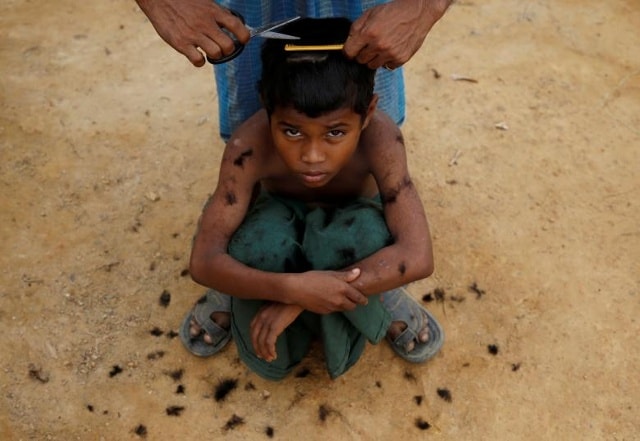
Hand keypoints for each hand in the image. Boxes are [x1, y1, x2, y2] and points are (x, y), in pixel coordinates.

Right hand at [135, 0, 249, 66]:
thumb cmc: (183, 1)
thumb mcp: (205, 2)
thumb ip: (219, 14)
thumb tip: (233, 26)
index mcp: (213, 11)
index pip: (237, 26)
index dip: (244, 37)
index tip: (242, 40)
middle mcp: (205, 23)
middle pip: (228, 46)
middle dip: (228, 50)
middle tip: (221, 47)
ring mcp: (193, 34)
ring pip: (216, 54)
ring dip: (215, 56)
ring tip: (208, 50)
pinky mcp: (180, 43)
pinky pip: (198, 61)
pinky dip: (199, 61)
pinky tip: (195, 54)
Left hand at [250, 303, 302, 361]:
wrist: (297, 296)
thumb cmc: (291, 301)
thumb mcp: (277, 306)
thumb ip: (272, 314)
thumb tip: (274, 324)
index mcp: (261, 312)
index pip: (253, 328)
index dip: (254, 339)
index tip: (258, 347)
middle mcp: (261, 317)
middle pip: (255, 337)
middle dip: (257, 348)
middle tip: (262, 357)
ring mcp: (267, 322)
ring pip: (261, 342)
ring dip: (265, 352)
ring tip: (270, 358)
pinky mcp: (275, 326)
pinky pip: (269, 342)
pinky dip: (270, 350)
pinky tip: (274, 355)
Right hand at [288, 268, 365, 313]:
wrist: (297, 289)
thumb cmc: (313, 278)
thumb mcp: (330, 273)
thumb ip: (346, 275)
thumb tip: (358, 272)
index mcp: (343, 289)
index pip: (359, 297)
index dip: (363, 299)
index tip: (364, 300)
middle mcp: (339, 300)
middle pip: (352, 306)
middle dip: (354, 303)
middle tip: (352, 299)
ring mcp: (332, 307)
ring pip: (343, 309)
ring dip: (344, 305)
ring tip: (339, 299)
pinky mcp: (324, 312)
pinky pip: (333, 310)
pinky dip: (334, 307)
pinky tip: (328, 300)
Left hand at [343, 0, 449, 68]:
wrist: (417, 12)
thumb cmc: (392, 12)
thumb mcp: (370, 14)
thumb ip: (356, 29)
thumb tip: (347, 44)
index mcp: (368, 32)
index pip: (349, 52)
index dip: (349, 51)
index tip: (351, 51)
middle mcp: (379, 45)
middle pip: (360, 60)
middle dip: (362, 53)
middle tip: (369, 45)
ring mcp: (390, 53)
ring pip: (372, 65)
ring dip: (374, 58)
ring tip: (381, 47)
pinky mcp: (401, 59)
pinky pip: (387, 67)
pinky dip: (387, 60)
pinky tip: (391, 49)